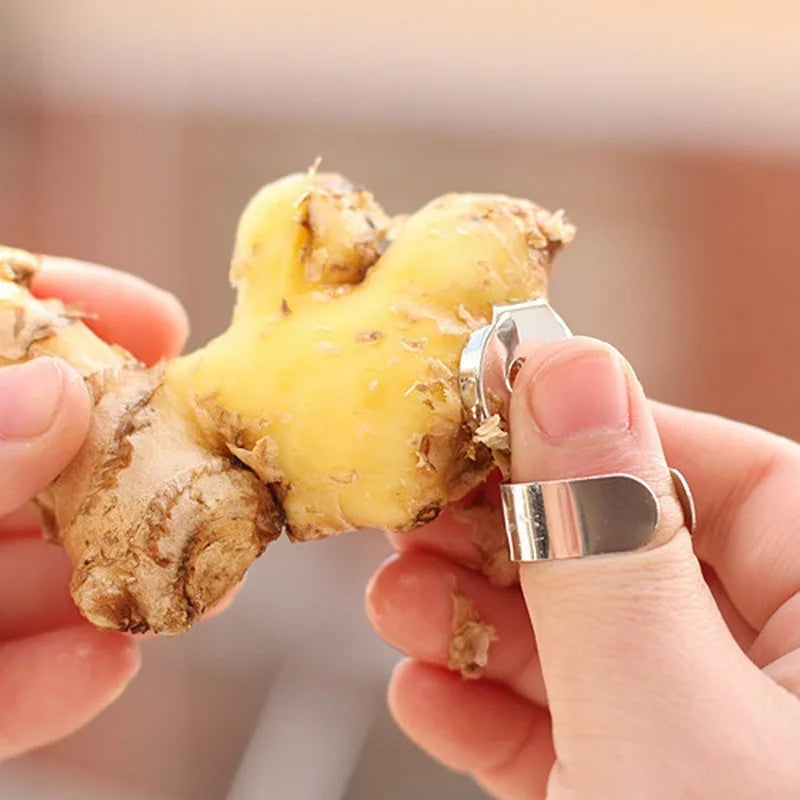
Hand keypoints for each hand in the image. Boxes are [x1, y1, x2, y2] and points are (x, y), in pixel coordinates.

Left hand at [0, 256, 187, 758]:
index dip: (60, 311)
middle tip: (215, 472)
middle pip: (30, 462)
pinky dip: (40, 686)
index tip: (155, 316)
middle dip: (126, 468)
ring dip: (110, 583)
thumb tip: (56, 394)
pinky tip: (103, 668)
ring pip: (15, 578)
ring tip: (201, 586)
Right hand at [367, 336, 799, 798]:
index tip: (495, 407)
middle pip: (636, 559)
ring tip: (400, 600)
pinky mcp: (639, 798)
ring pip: (588, 648)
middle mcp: (782, 686)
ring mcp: (709, 748)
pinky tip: (427, 689)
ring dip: (475, 622)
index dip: (606, 431)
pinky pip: (567, 736)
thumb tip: (569, 370)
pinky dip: (486, 711)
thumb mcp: (665, 709)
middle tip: (420, 510)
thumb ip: (608, 542)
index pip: (734, 476)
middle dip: (513, 537)